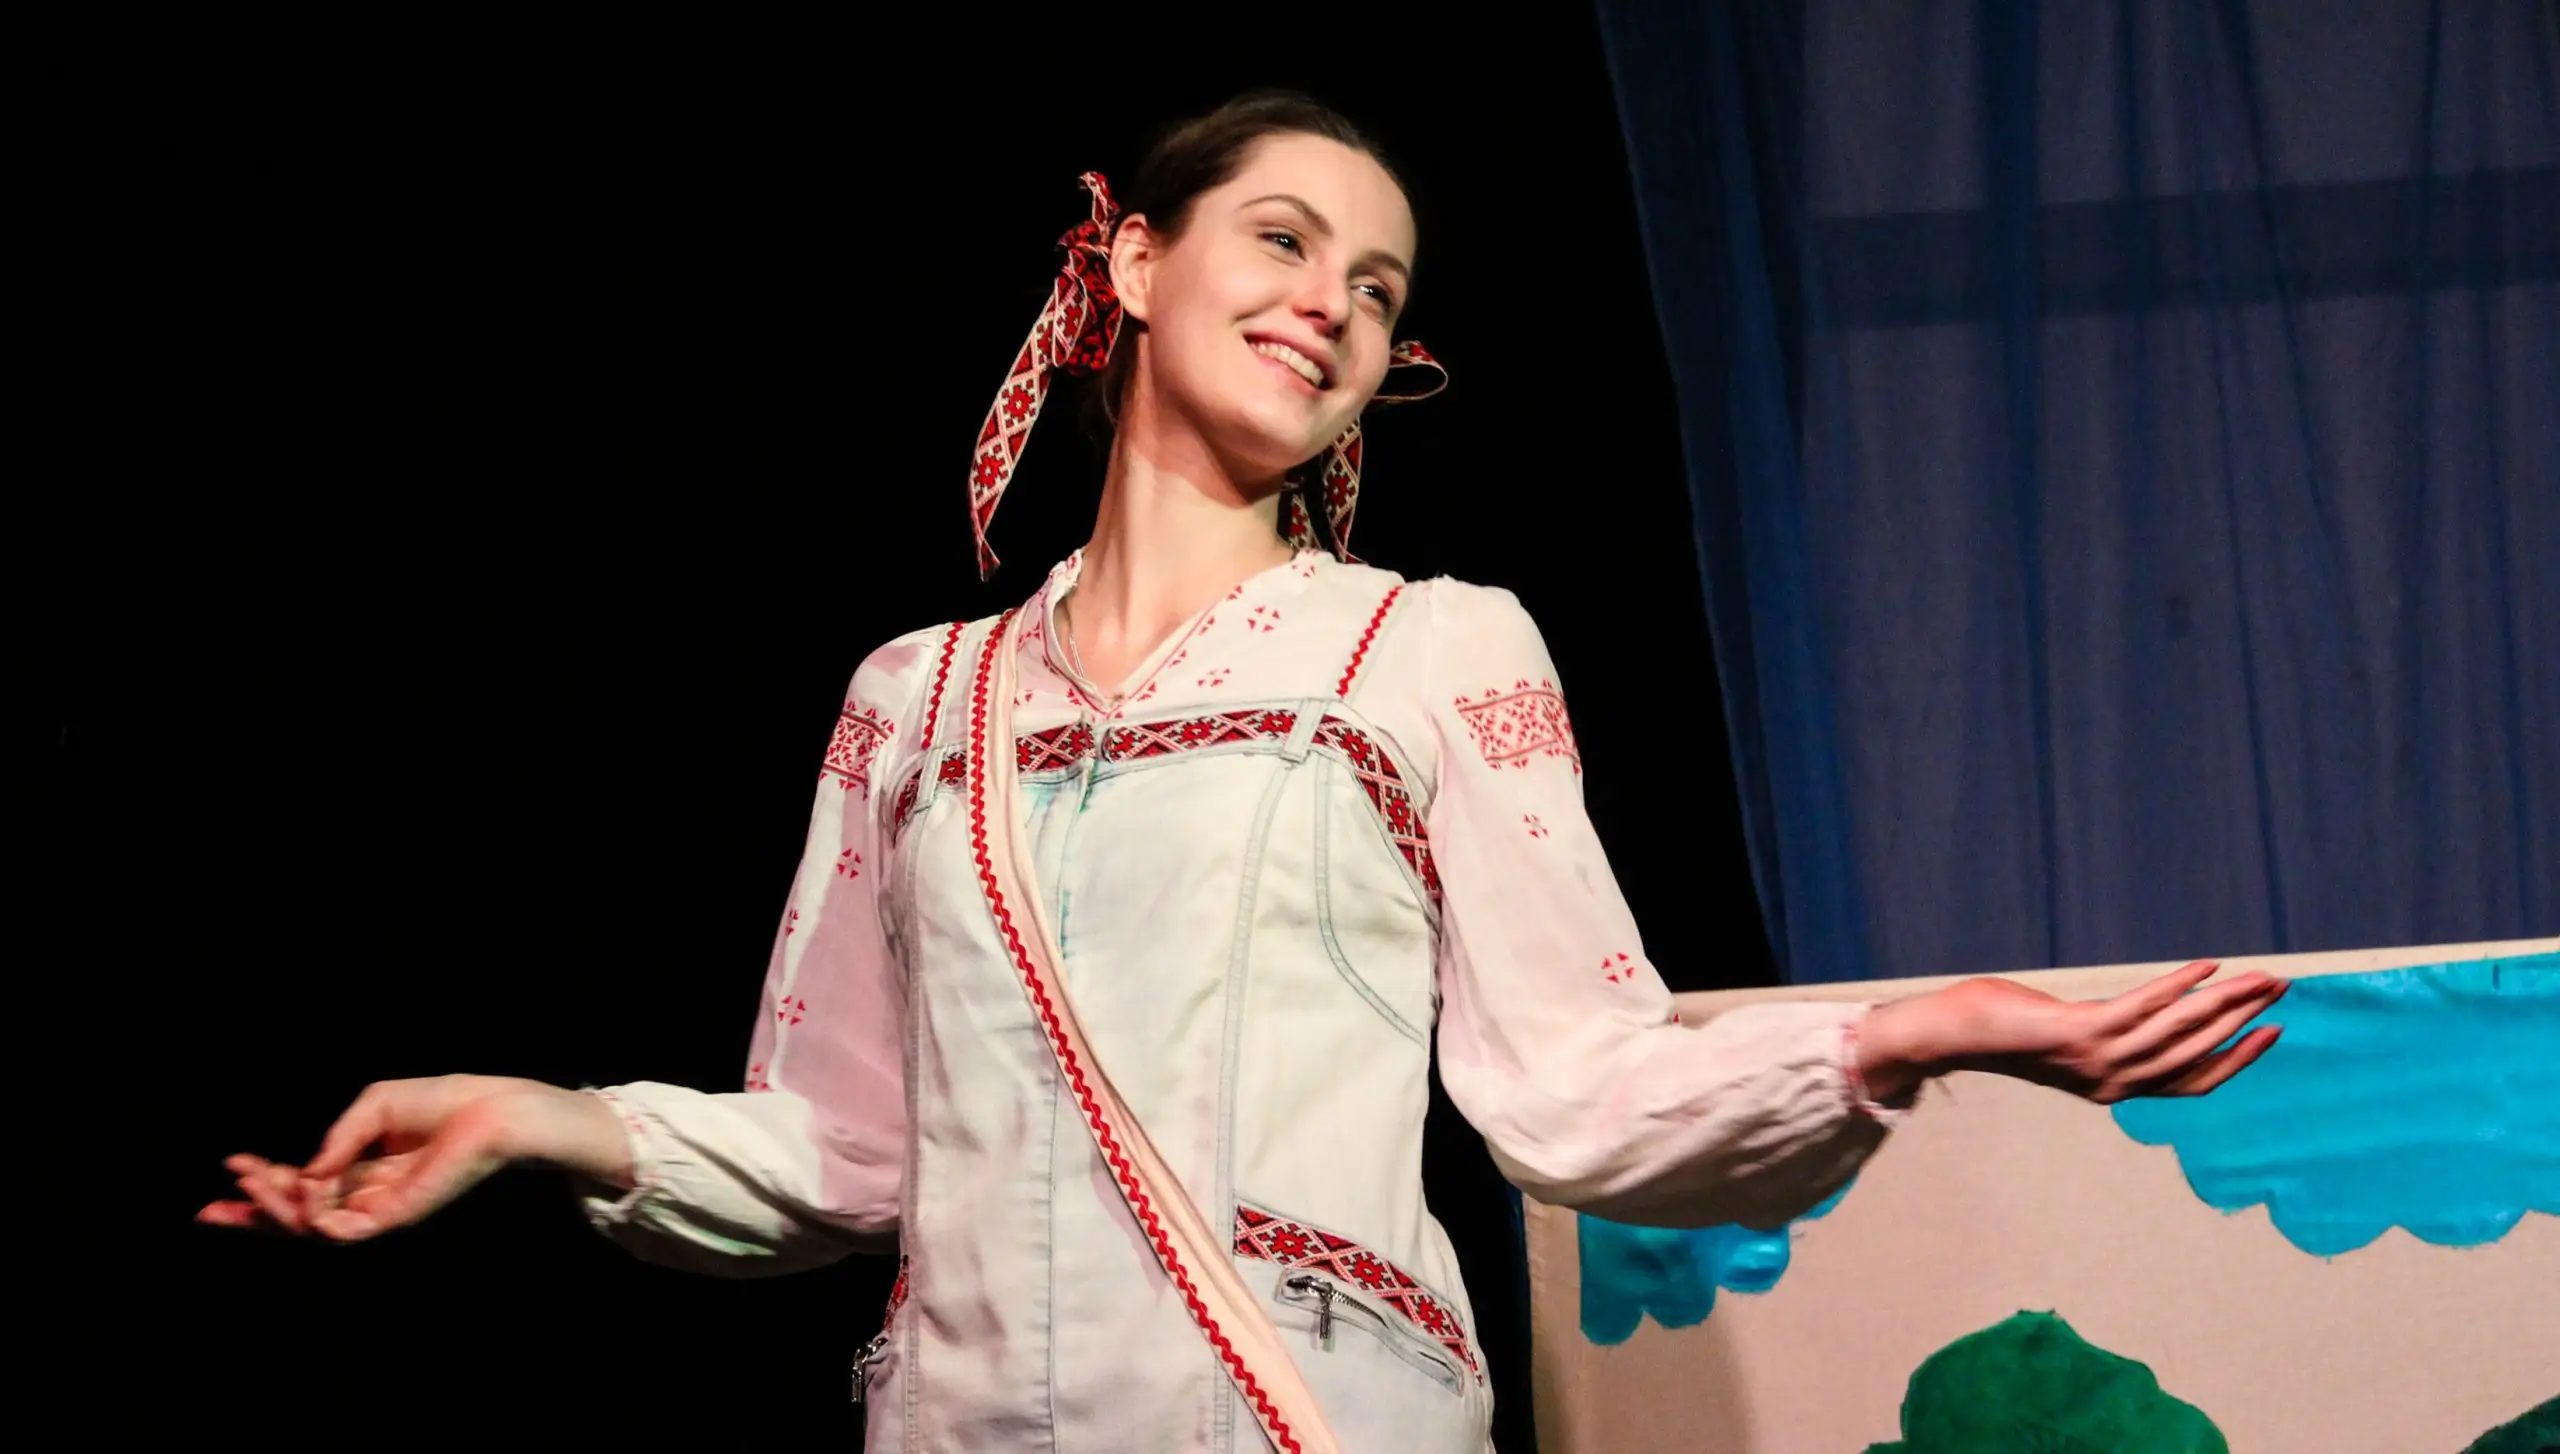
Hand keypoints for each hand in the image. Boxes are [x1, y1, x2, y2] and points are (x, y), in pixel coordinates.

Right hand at [197, 1075, 633, 1242]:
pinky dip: (318, 1220)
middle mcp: (367, 1196)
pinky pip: (348, 1232)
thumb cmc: (444, 1102)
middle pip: (300, 1217)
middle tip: (212, 1208)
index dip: (265, 1181)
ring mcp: (381, 1209)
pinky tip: (298, 1199)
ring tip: (252, 1185)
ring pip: (315, 1226)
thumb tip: (307, 1172)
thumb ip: (339, 1138)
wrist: (493, 1109)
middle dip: (254, 1214)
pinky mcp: (398, 1216)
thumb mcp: (376, 1106)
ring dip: (277, 1209)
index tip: (230, 1165)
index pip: (303, 1187)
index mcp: (362, 1170)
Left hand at [1860, 960, 2287, 1106]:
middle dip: (2245, 1019)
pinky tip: (2206, 966)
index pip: (2195, 1080)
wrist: (1952, 1035)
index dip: (2237, 1057)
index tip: (2271, 1030)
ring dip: (2227, 1001)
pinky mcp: (2080, 1032)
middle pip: (2198, 1051)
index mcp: (2115, 1089)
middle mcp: (2114, 1082)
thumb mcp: (2066, 1039)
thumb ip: (2105, 1034)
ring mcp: (2099, 1059)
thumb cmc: (2006, 1029)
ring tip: (2261, 976)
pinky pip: (2142, 1007)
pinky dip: (2178, 986)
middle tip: (2281, 989)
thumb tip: (2136, 1015)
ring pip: (2181, 1030)